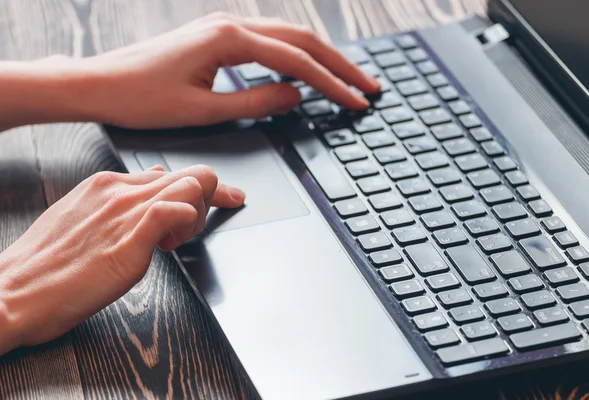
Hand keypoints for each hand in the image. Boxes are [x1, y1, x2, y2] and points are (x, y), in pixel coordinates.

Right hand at [0, 164, 244, 353]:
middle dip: (209, 201)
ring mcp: (126, 212)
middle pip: (195, 174)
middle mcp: (122, 190)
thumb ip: (123, 200)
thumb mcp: (85, 219)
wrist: (12, 292)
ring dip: (199, 215)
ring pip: (193, 186)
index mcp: (110, 184)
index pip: (176, 173)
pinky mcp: (129, 240)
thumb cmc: (47, 264)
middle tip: (189, 231)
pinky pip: (172, 211)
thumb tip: (157, 181)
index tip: (226, 199)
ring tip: (173, 242)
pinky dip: (186, 223)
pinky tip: (169, 244)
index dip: (205, 191)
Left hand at [72, 12, 379, 128]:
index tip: (358, 101)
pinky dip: (296, 56)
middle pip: (302, 40)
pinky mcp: (217, 36)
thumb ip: (254, 102)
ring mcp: (223, 26)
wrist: (99, 82)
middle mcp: (230, 24)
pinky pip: (269, 41)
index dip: (333, 84)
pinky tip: (307, 70)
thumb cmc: (141, 97)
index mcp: (228, 38)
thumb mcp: (202, 110)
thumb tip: (296, 97)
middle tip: (370, 86)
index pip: (297, 62)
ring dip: (322, 58)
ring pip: (288, 36)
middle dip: (340, 65)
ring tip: (349, 78)